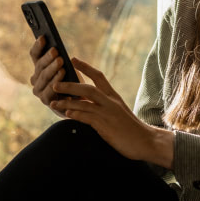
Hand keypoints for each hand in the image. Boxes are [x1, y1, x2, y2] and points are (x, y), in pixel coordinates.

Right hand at [29, 36, 66, 116]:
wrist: (77, 103)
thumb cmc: (73, 82)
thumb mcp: (68, 67)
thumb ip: (61, 59)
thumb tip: (60, 50)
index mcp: (39, 68)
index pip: (35, 55)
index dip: (38, 46)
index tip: (43, 37)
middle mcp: (36, 78)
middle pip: (39, 65)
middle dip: (47, 57)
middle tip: (55, 51)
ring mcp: (38, 90)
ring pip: (44, 76)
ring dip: (52, 68)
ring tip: (61, 61)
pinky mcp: (45, 100)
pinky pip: (49, 89)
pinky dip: (56, 81)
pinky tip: (62, 74)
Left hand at [51, 58, 173, 168]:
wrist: (146, 141)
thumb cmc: (131, 130)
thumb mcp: (119, 113)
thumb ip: (105, 106)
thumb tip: (86, 104)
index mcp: (113, 96)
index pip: (98, 76)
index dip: (85, 67)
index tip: (73, 59)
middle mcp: (110, 102)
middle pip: (87, 88)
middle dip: (69, 85)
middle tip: (55, 83)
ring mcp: (108, 113)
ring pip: (84, 102)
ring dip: (66, 102)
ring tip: (53, 103)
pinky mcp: (106, 126)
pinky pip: (87, 117)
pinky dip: (76, 114)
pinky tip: (66, 114)